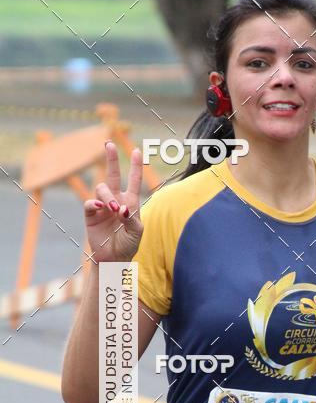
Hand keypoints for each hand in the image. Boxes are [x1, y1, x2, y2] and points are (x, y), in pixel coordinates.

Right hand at [83, 142, 143, 262]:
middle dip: (111, 159)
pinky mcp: (91, 215)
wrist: (115, 258)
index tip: (137, 151)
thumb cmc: (129, 244)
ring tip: (114, 208)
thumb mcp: (137, 231)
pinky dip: (95, 204)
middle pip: (112, 175)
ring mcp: (102, 206)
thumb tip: (122, 208)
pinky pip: (90, 203)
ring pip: (102, 189)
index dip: (135, 166)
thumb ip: (132, 219)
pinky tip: (101, 208)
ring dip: (108, 196)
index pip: (133, 180)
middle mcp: (115, 200)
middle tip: (109, 144)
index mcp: (130, 201)